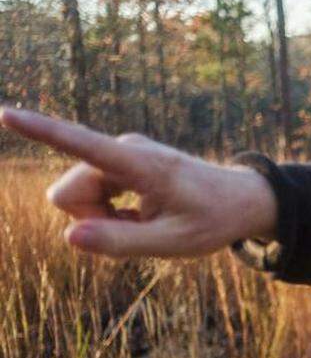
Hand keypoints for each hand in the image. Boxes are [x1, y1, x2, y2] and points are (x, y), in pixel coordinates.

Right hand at [0, 108, 277, 257]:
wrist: (239, 200)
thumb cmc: (211, 220)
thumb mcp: (173, 243)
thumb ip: (121, 242)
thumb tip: (69, 236)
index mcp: (140, 163)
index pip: (81, 143)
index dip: (41, 130)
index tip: (5, 114)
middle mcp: (124, 150)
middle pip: (67, 195)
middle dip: (90, 220)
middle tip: (140, 227)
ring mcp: (120, 155)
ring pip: (77, 199)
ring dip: (103, 219)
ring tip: (146, 221)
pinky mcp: (119, 163)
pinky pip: (90, 197)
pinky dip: (110, 214)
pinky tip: (142, 215)